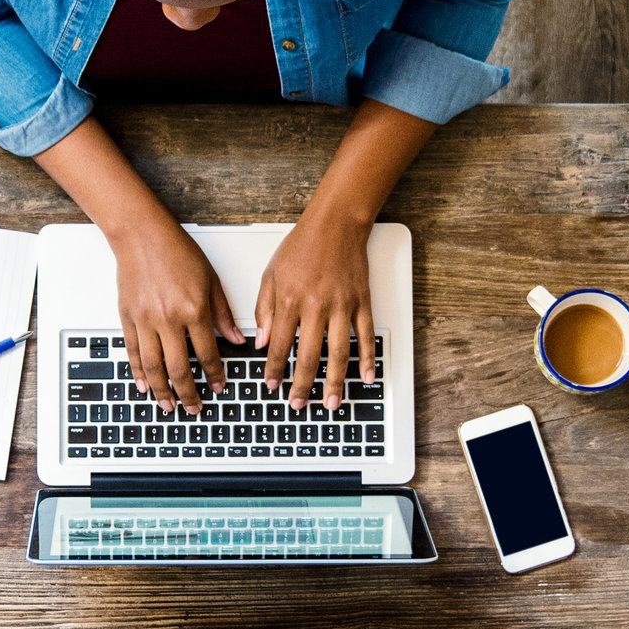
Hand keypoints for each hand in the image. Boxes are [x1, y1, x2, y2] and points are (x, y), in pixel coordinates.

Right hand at [113, 216, 242, 414]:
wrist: (142, 235)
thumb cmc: (177, 252)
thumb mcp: (210, 280)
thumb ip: (223, 314)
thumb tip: (236, 340)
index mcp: (193, 310)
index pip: (207, 354)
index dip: (214, 375)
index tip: (217, 387)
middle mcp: (168, 319)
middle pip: (179, 369)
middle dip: (188, 394)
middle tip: (194, 408)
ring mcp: (145, 321)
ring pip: (153, 367)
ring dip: (162, 391)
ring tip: (168, 405)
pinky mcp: (127, 318)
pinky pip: (133, 352)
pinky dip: (138, 372)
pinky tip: (144, 385)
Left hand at [255, 209, 374, 410]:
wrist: (336, 224)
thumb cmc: (302, 246)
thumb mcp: (270, 274)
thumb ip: (264, 310)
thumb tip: (261, 342)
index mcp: (289, 300)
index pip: (278, 345)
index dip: (273, 369)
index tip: (271, 385)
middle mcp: (316, 306)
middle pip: (308, 356)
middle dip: (302, 385)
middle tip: (298, 404)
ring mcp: (342, 306)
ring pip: (338, 353)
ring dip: (335, 383)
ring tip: (331, 403)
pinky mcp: (361, 303)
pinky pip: (365, 336)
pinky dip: (368, 359)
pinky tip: (366, 377)